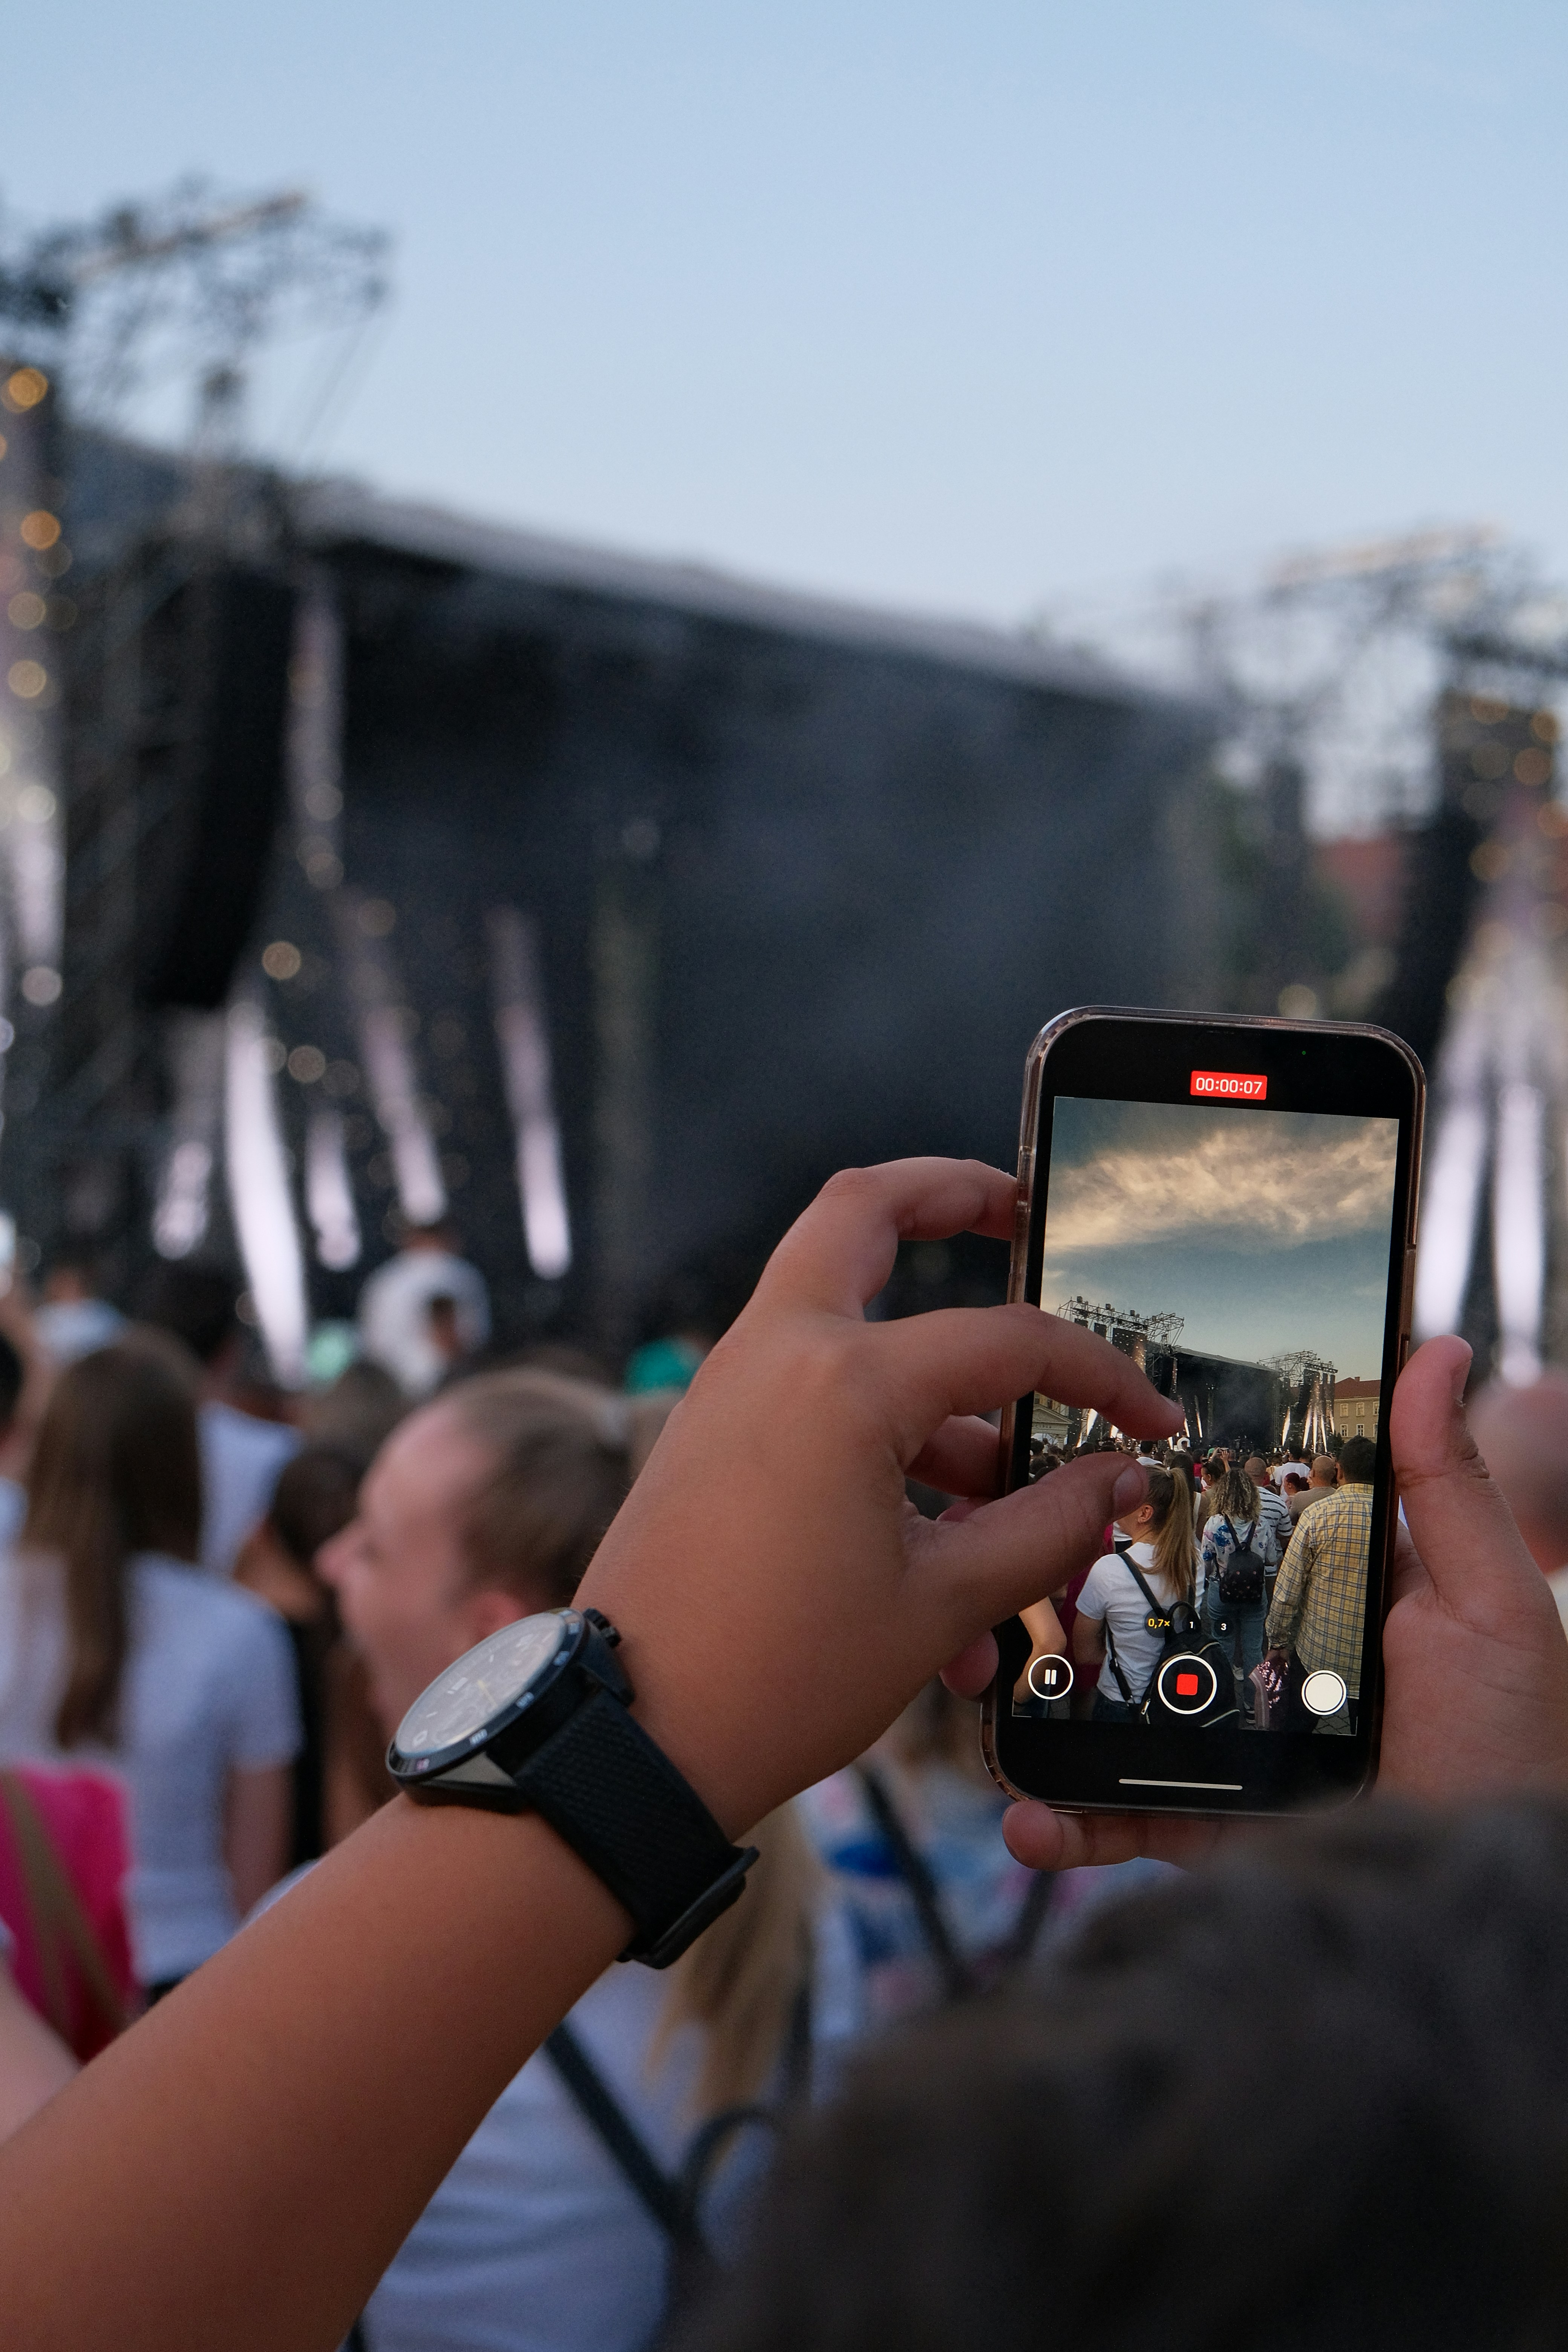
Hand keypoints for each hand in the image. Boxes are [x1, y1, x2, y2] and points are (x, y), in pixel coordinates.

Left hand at [575, 1158, 1183, 1834]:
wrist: (634, 1739)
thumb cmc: (776, 1674)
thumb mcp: (942, 1603)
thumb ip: (1044, 1527)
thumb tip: (1117, 1479)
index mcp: (842, 1382)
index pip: (1009, 1344)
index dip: (1100, 1379)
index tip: (1149, 1422)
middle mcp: (777, 1356)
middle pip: (864, 1213)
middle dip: (946, 1195)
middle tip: (1013, 1209)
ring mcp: (734, 1390)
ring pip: (853, 1335)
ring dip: (941, 1414)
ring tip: (1007, 1535)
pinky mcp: (715, 1438)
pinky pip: (819, 1410)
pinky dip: (886, 1462)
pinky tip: (942, 1582)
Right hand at [981, 1334, 1567, 1871]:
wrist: (1506, 1903)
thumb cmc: (1520, 1746)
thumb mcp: (1490, 1601)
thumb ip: (1446, 1482)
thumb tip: (1437, 1348)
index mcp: (1318, 1593)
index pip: (1214, 1527)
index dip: (1141, 1495)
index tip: (1066, 1453)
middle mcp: (1261, 1662)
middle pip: (1140, 1616)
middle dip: (1052, 1602)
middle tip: (987, 1574)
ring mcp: (1227, 1748)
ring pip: (1110, 1715)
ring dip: (1036, 1712)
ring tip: (983, 1699)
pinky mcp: (1213, 1831)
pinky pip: (1123, 1821)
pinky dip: (1067, 1823)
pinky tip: (1030, 1817)